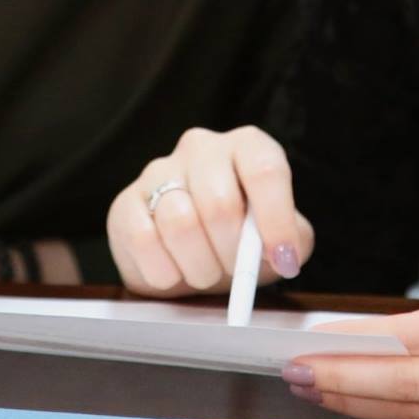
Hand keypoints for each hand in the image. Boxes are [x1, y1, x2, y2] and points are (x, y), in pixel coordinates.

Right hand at [107, 126, 315, 295]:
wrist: (191, 260)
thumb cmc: (241, 242)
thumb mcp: (280, 240)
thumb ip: (293, 241)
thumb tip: (284, 253)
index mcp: (245, 147)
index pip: (264, 169)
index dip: (276, 218)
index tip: (283, 258)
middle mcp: (201, 148)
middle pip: (220, 203)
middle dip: (232, 252)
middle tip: (235, 271)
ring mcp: (158, 171)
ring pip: (180, 222)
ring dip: (199, 265)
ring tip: (204, 271)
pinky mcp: (126, 202)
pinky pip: (143, 239)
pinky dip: (164, 271)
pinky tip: (173, 271)